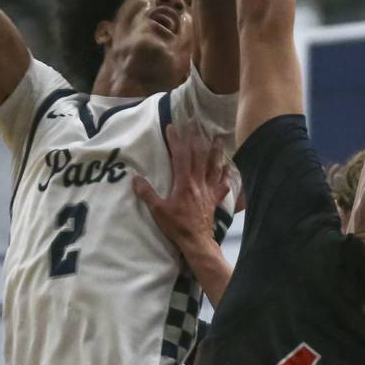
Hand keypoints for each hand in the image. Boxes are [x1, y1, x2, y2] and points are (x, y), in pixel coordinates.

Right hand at [134, 123, 229, 254]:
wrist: (196, 242)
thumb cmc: (176, 226)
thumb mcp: (157, 210)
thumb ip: (147, 193)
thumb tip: (135, 178)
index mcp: (183, 182)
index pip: (179, 156)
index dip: (175, 140)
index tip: (172, 126)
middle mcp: (198, 182)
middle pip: (198, 155)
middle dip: (196, 137)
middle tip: (196, 123)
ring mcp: (208, 190)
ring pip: (214, 166)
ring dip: (216, 151)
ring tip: (218, 137)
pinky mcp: (214, 200)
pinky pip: (222, 185)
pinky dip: (226, 175)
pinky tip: (229, 168)